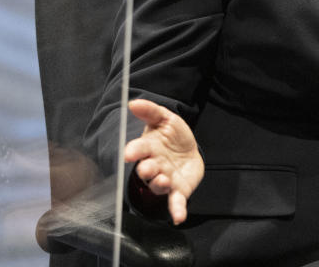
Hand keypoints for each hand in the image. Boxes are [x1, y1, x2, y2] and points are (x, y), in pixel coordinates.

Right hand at [124, 99, 204, 223]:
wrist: (189, 150)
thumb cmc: (173, 136)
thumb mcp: (165, 119)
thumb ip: (151, 111)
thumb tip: (133, 102)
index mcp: (148, 148)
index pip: (138, 150)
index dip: (133, 151)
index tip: (129, 153)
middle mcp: (154, 166)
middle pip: (145, 170)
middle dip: (146, 169)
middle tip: (147, 167)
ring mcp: (165, 180)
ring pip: (158, 185)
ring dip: (159, 184)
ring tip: (164, 179)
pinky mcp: (178, 191)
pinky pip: (175, 202)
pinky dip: (176, 210)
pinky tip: (179, 217)